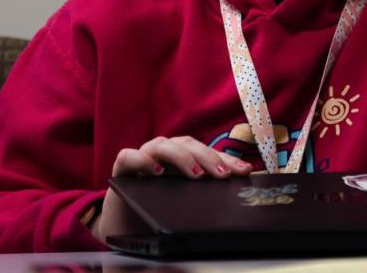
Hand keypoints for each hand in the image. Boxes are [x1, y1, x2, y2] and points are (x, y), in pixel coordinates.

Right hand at [90, 136, 251, 243]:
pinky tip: (155, 171)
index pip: (208, 153)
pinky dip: (142, 160)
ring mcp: (144, 156)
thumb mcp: (187, 199)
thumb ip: (207, 192)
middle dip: (208, 158)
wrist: (125, 222)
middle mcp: (166, 152)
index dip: (227, 160)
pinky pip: (129, 156)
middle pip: (189, 145)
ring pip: (164, 145)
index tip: (244, 171)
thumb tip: (238, 188)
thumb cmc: (159, 206)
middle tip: (222, 175)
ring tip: (196, 174)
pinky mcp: (122, 167)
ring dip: (182, 157)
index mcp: (184, 156)